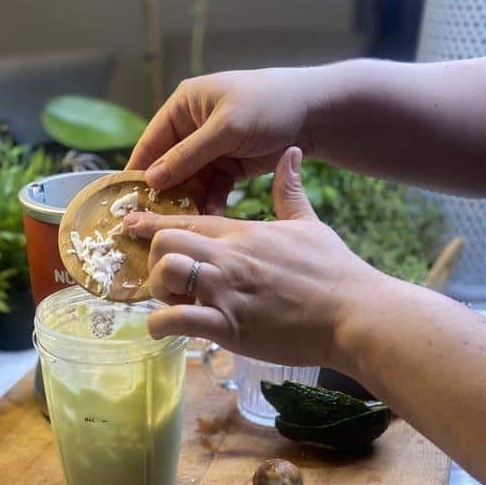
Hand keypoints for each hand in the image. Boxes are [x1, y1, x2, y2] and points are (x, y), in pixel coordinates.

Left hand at [124, 148, 383, 368]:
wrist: (355, 313)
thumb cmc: (335, 271)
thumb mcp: (309, 223)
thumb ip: (289, 191)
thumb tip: (291, 154)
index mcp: (243, 232)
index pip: (185, 218)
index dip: (151, 222)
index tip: (130, 225)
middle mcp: (228, 256)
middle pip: (164, 240)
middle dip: (152, 258)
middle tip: (164, 279)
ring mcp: (226, 290)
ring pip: (164, 272)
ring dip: (156, 291)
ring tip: (172, 304)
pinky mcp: (228, 325)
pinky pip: (176, 321)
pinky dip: (160, 327)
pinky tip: (164, 331)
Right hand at [126, 68, 325, 213]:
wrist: (317, 113)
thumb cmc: (269, 105)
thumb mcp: (225, 129)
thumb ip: (188, 155)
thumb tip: (152, 179)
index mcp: (184, 106)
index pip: (151, 142)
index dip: (139, 171)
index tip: (127, 202)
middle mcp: (192, 127)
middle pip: (168, 166)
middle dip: (166, 193)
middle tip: (156, 222)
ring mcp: (211, 148)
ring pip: (190, 181)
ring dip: (189, 201)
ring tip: (186, 223)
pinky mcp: (229, 165)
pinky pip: (212, 187)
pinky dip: (211, 201)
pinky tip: (211, 217)